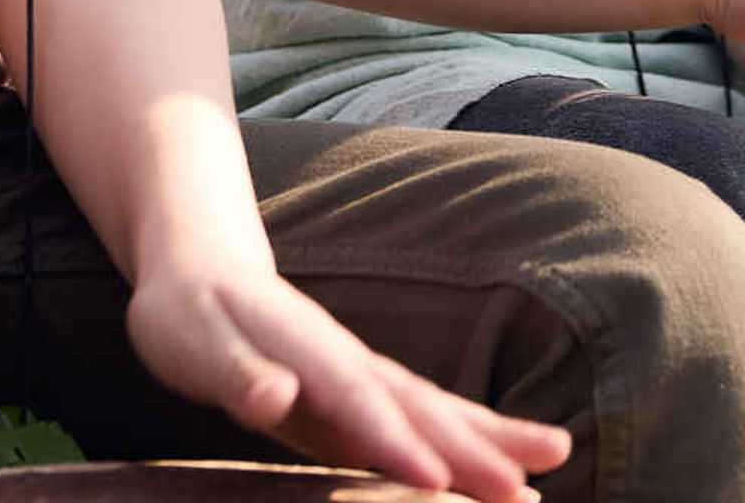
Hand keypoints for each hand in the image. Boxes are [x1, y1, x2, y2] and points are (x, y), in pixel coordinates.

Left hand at [128, 262, 569, 502]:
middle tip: (524, 493)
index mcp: (306, 354)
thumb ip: (237, 372)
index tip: (434, 483)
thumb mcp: (191, 342)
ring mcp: (363, 374)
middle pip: (417, 406)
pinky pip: (427, 415)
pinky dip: (472, 435)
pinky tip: (509, 464)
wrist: (202, 265)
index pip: (354, 402)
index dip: (393, 443)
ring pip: (436, 406)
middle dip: (471, 448)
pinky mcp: (366, 393)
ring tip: (555, 457)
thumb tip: (274, 399)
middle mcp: (348, 362)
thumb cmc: (188, 312)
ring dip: (492, 436)